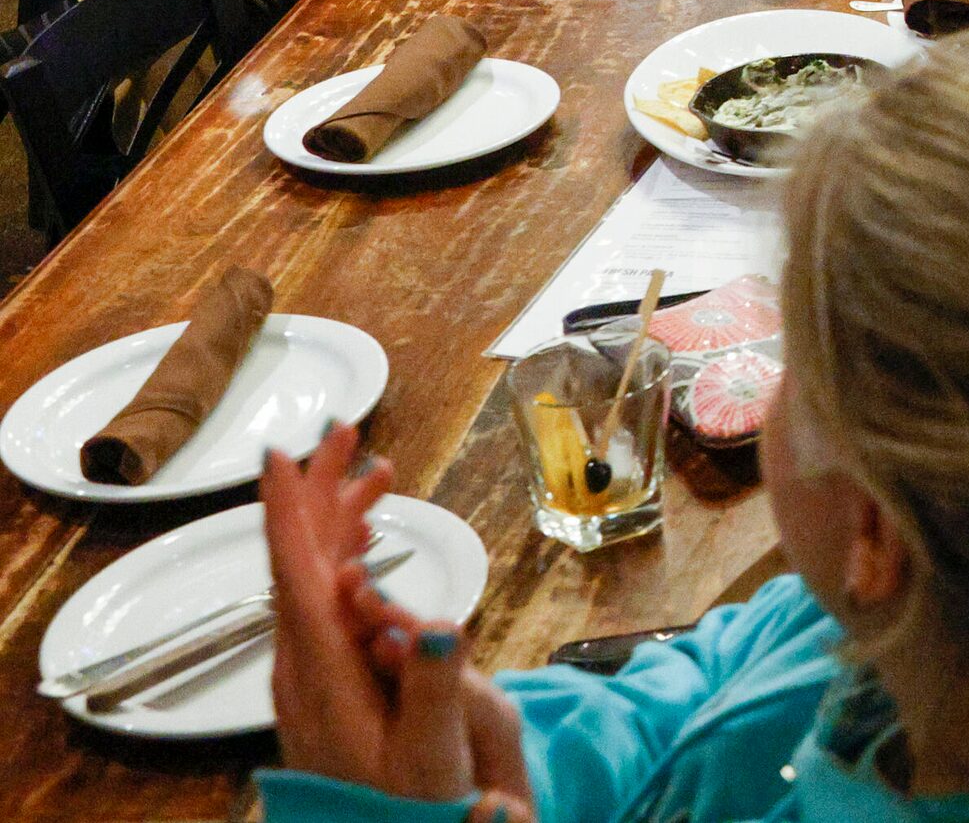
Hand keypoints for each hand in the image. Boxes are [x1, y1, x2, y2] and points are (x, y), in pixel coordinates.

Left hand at [266, 425, 535, 822]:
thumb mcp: (433, 754)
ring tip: (375, 472)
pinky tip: (364, 545)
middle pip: (300, 562)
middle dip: (319, 491)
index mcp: (325, 674)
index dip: (288, 511)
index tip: (282, 452)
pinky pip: (326, 603)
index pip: (296, 577)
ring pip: (313, 578)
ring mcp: (313, 674)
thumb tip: (438, 623)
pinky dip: (344, 558)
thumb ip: (436, 686)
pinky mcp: (328, 682)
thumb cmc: (412, 806)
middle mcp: (306, 667)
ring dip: (337, 519)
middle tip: (345, 430)